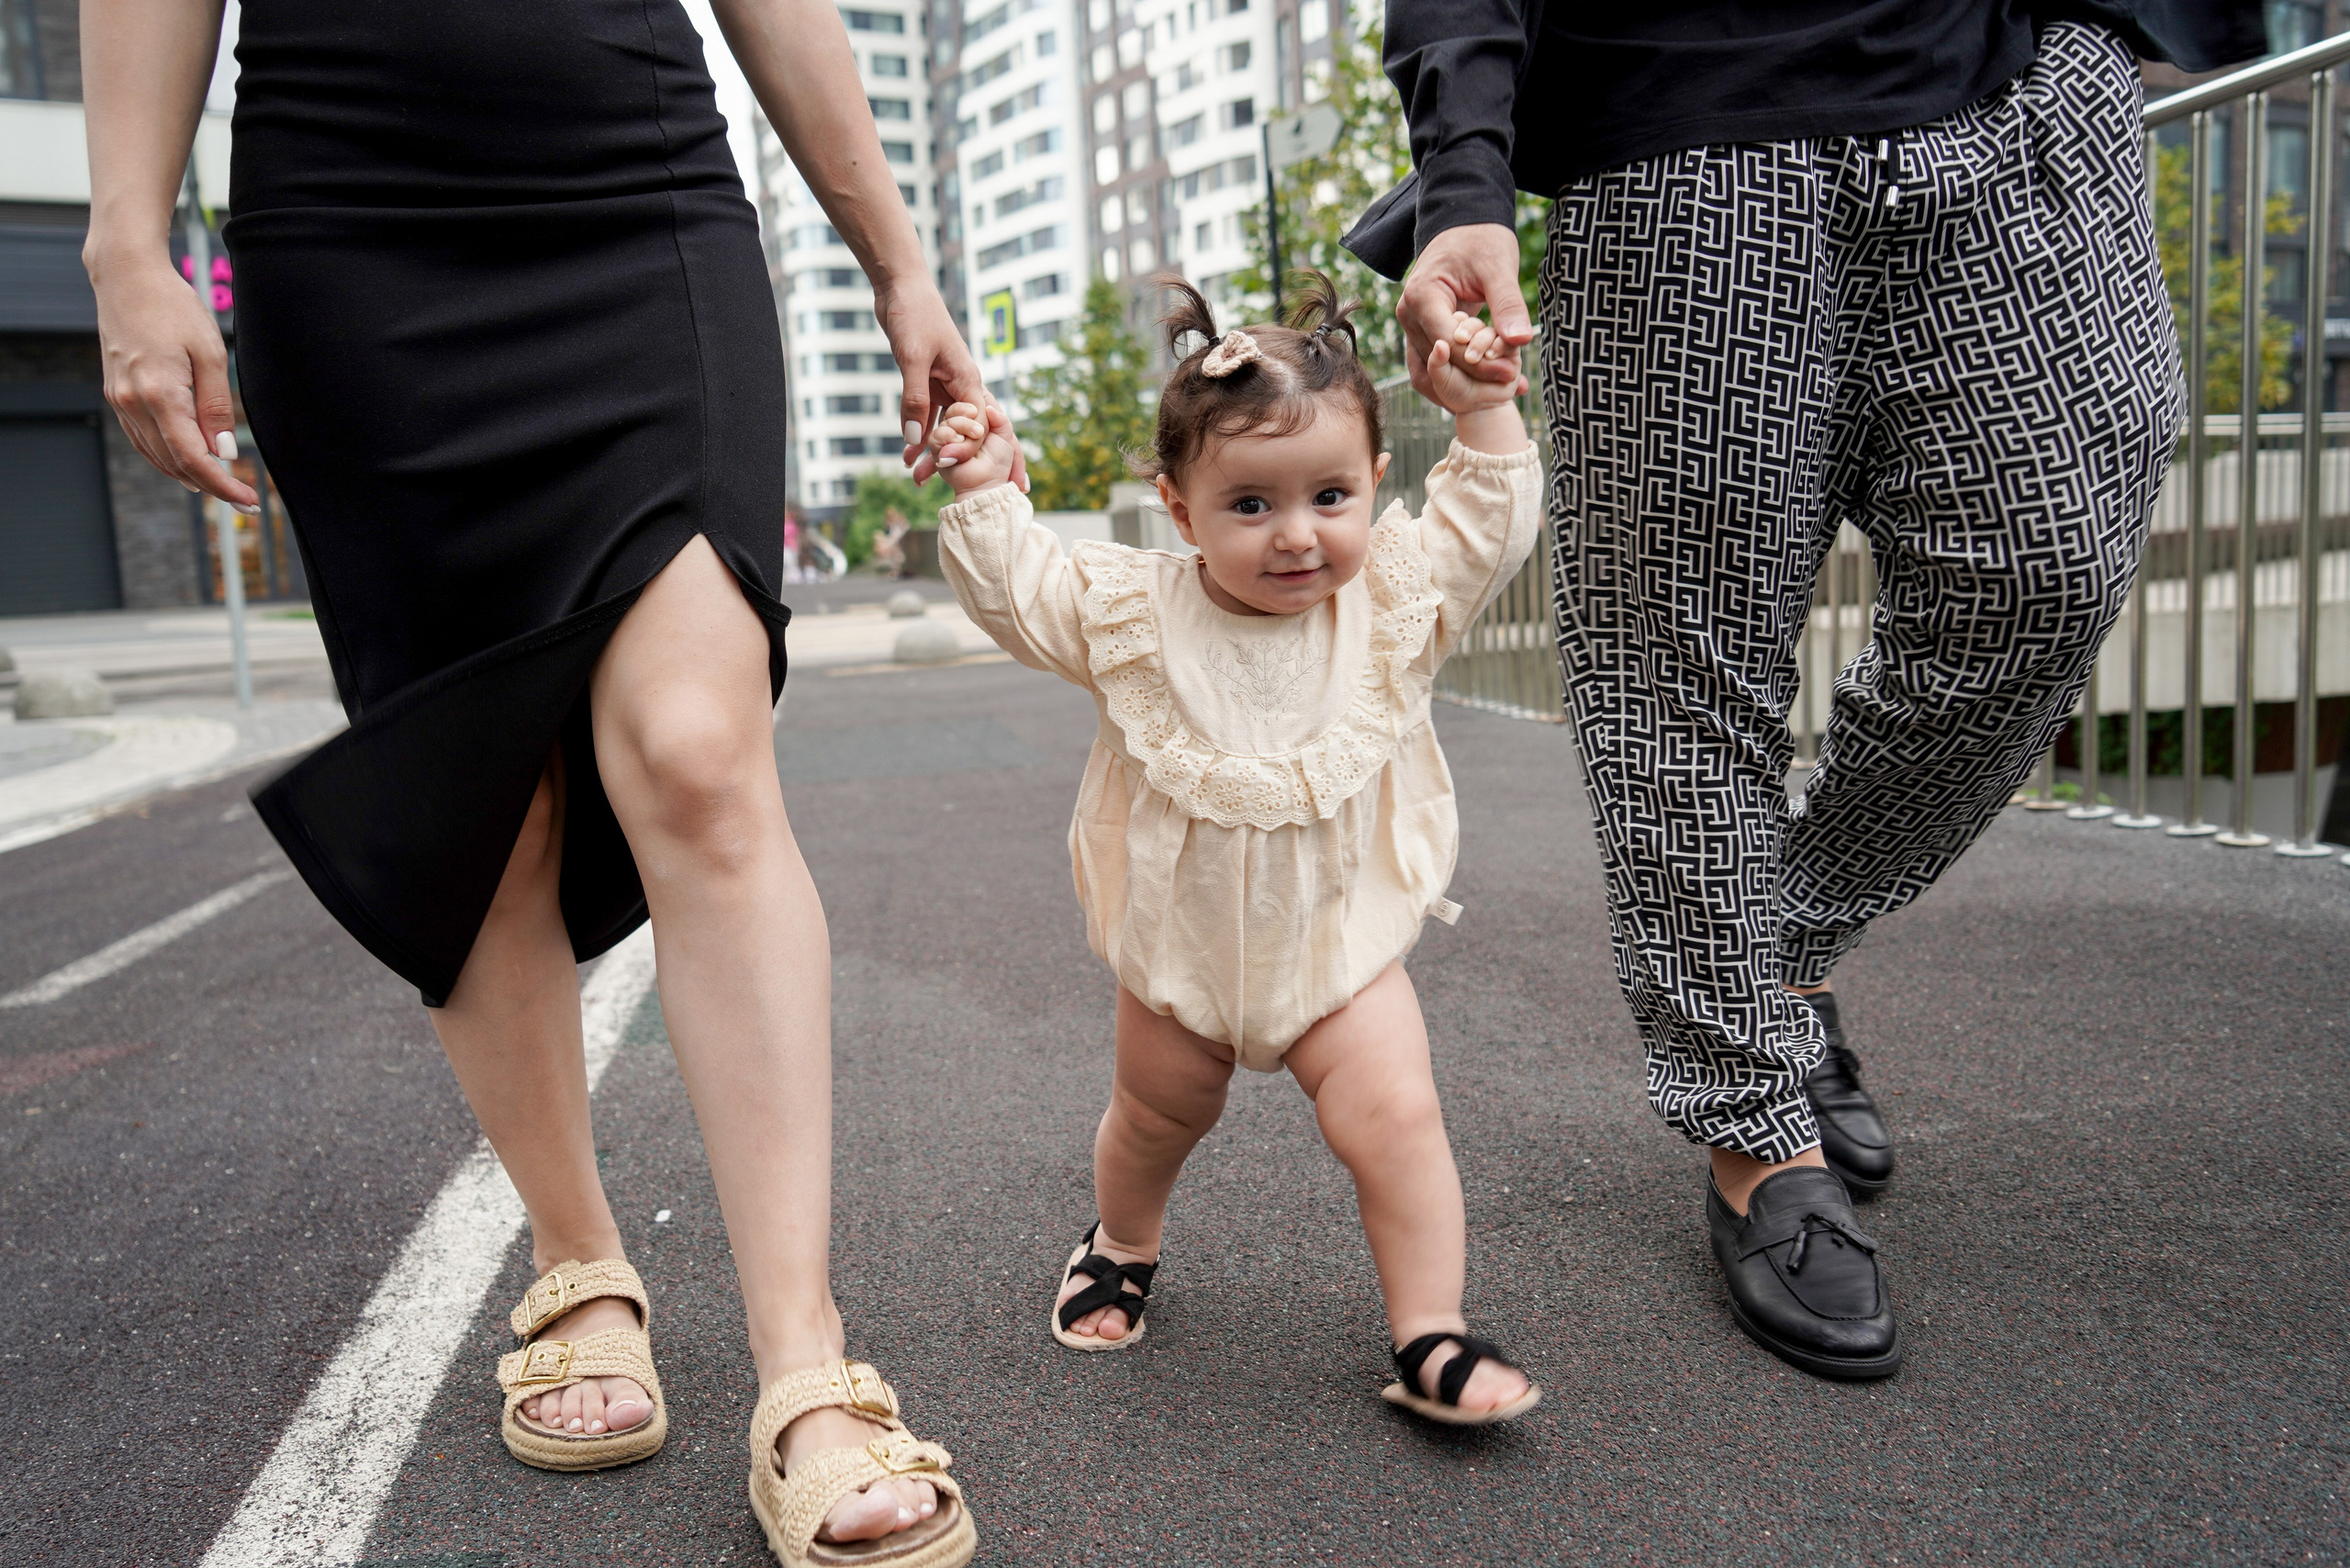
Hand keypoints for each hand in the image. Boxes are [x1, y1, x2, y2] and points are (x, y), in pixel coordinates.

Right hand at [90, 249, 259, 513]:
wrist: (127, 278)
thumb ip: (216, 405)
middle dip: (211, 485)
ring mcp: (120, 400)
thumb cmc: (174, 308)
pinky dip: (165, 456)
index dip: (223, 485)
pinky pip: (141, 438)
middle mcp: (133, 403)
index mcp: (160, 395)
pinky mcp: (116, 393)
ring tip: (220, 487)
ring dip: (187, 475)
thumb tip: (222, 451)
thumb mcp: (210, 354)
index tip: (249, 500)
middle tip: (243, 499)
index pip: (193, 458)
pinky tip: (186, 462)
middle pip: (174, 463)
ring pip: (155, 455)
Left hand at [875, 278, 1028, 492]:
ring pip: (943, 425)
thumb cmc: (913, 314)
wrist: (899, 285)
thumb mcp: (913, 359)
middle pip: (965, 431)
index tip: (956, 476)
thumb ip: (915, 400)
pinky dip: (917, 432)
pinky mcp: (927, 378)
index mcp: (968, 379)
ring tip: (916, 478)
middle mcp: (961, 383)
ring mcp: (944, 382)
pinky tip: (907, 453)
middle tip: (950, 489)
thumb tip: (918, 442)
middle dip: (959, 460)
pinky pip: (926, 413)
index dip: (969, 453)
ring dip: (931, 451)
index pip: (976, 426)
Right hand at [1398, 222, 1530, 402]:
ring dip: (1467, 384)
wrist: (1463, 225)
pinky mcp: (1421, 331)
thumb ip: (1507, 304)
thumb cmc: (1480, 238)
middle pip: (1440, 363)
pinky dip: (1461, 376)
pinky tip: (1491, 385)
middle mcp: (1408, 314)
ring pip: (1434, 371)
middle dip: (1476, 378)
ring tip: (1503, 392)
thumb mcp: (1498, 267)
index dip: (1481, 363)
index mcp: (1421, 296)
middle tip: (1513, 387)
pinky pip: (1436, 364)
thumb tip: (1521, 340)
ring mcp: (1411, 325)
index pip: (1449, 344)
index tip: (1513, 373)